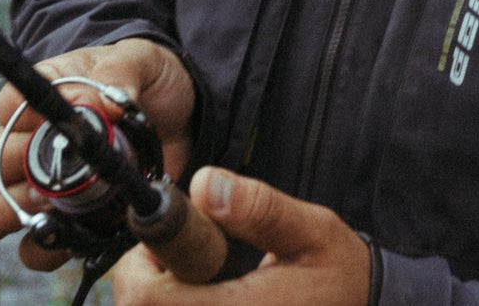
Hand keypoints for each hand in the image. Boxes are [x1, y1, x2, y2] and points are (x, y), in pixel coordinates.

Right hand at [0, 38, 196, 270]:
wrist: (178, 116)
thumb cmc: (148, 80)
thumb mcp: (142, 60)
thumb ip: (121, 71)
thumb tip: (98, 105)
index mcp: (42, 95)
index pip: (7, 103)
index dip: (28, 114)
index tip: (72, 115)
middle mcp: (26, 142)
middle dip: (3, 168)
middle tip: (51, 167)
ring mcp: (38, 187)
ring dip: (11, 214)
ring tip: (55, 204)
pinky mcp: (63, 223)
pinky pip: (33, 249)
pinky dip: (51, 248)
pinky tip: (82, 232)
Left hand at [111, 168, 370, 304]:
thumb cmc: (338, 271)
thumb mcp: (312, 230)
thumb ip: (259, 209)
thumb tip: (202, 185)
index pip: (148, 300)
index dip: (141, 262)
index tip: (170, 235)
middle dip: (145, 276)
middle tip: (183, 248)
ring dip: (158, 294)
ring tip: (196, 269)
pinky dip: (174, 302)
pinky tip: (201, 288)